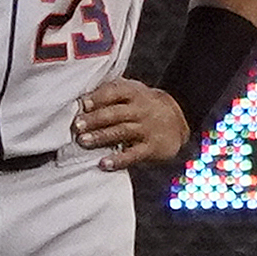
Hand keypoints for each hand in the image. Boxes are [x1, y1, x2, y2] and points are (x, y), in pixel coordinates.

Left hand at [74, 78, 190, 169]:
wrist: (179, 119)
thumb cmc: (144, 105)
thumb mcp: (132, 91)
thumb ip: (110, 93)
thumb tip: (81, 101)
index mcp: (134, 92)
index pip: (115, 92)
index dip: (98, 97)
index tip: (83, 104)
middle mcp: (140, 109)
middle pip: (115, 113)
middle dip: (95, 119)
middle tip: (77, 125)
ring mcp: (147, 129)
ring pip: (121, 132)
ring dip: (101, 136)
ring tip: (84, 141)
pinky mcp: (151, 148)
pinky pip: (133, 154)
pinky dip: (118, 160)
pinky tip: (104, 163)